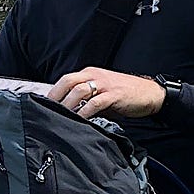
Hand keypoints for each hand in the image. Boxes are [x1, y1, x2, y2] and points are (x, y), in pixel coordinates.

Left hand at [45, 67, 165, 120]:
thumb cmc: (125, 94)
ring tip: (61, 116)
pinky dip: (85, 112)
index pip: (66, 79)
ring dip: (68, 105)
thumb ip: (86, 99)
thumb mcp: (102, 92)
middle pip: (68, 81)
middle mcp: (95, 75)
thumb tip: (69, 112)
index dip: (53, 91)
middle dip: (56, 97)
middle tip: (48, 111)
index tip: (44, 105)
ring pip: (79, 91)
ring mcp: (104, 84)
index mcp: (90, 73)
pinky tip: (79, 120)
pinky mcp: (114, 95)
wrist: (149, 93)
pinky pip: (94, 103)